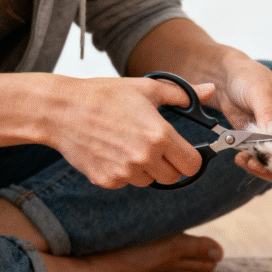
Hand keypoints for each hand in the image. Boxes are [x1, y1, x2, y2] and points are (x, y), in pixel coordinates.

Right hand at [46, 76, 216, 188]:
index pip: (192, 164)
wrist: (61, 111)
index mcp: (159, 135)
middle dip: (169, 165)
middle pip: (174, 177)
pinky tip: (112, 151)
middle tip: (155, 147)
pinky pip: (126, 182)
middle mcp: (144, 157)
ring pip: (150, 181)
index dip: (190, 159)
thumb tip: (210, 91)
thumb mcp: (146, 89)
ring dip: (146, 169)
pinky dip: (124, 172)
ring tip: (129, 145)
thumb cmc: (103, 95)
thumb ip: (182, 95)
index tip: (183, 152)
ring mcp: (125, 172)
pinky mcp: (107, 181)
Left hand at [208, 53, 271, 180]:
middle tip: (256, 164)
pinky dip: (254, 163)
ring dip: (263, 167)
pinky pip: (265, 161)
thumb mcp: (259, 92)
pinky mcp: (266, 144)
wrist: (229, 80)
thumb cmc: (250, 77)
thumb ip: (268, 113)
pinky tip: (241, 158)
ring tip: (245, 161)